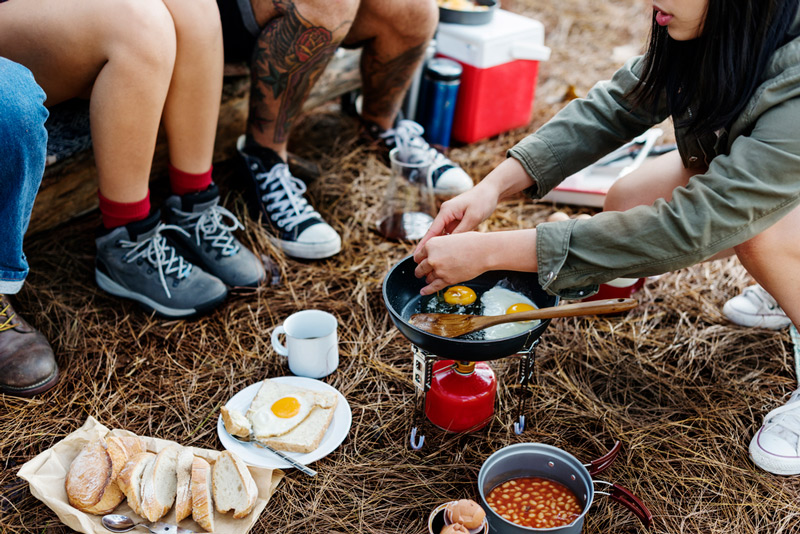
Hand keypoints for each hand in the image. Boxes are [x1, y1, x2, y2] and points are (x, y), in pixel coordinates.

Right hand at [413, 185, 498, 256]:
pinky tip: (447, 253)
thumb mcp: (473, 217)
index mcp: (446, 211)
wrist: (492, 191)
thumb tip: (451, 246)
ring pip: (442, 235)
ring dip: (439, 246)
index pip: (432, 230)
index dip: (423, 244)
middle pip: (434, 233)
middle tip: (421, 262)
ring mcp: (451, 217)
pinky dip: (448, 242)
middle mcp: (446, 213)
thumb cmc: (483, 201)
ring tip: (434, 260)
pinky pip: (450, 233)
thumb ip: (461, 231)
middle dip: (428, 247)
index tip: (417, 255)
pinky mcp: (457, 220)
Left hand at [414, 229, 539, 294]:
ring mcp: (439, 270)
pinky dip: (427, 290)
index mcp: (431, 244)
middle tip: (419, 272)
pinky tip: (423, 291)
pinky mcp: (447, 280)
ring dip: (427, 279)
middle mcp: (432, 258)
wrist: (483, 251)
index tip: (419, 262)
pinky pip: (433, 287)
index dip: (419, 259)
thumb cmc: (471, 242)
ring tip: (427, 279)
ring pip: (428, 278)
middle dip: (420, 271)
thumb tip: (434, 252)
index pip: (419, 255)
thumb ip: (440, 246)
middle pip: (420, 268)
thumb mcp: (450, 238)